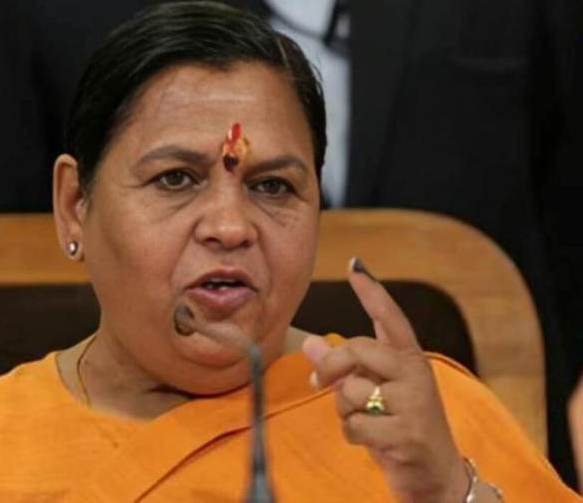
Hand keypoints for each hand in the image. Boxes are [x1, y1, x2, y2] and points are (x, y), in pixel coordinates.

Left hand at [302, 258, 467, 502]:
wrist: (436, 476)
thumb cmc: (400, 427)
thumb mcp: (373, 394)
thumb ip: (344, 369)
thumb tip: (308, 344)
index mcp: (409, 360)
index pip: (390, 318)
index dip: (372, 292)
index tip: (355, 267)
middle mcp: (415, 375)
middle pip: (358, 350)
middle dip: (331, 366)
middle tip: (317, 381)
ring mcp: (414, 404)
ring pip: (351, 391)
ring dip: (343, 410)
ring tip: (364, 420)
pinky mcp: (406, 434)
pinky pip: (354, 424)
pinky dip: (352, 434)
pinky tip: (371, 441)